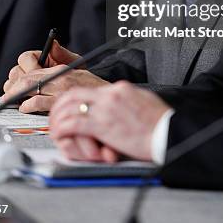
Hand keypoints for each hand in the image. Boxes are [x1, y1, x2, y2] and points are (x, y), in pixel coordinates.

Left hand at [2, 41, 107, 112]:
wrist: (108, 98)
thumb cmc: (93, 87)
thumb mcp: (78, 65)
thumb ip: (62, 54)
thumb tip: (51, 44)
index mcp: (58, 66)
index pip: (27, 60)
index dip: (17, 70)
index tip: (15, 79)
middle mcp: (57, 75)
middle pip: (24, 76)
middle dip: (11, 86)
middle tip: (7, 94)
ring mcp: (58, 89)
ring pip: (27, 87)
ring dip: (14, 95)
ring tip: (12, 101)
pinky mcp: (60, 103)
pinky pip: (36, 101)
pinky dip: (26, 105)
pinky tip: (25, 107)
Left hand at [49, 81, 169, 161]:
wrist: (170, 132)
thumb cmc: (161, 123)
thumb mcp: (143, 102)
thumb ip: (128, 101)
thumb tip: (120, 104)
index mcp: (120, 89)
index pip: (88, 89)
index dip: (73, 98)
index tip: (67, 106)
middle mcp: (111, 94)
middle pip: (74, 93)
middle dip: (59, 105)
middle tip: (54, 116)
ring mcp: (106, 108)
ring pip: (70, 107)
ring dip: (57, 117)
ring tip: (53, 127)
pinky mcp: (104, 125)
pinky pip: (75, 123)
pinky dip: (63, 128)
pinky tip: (59, 134)